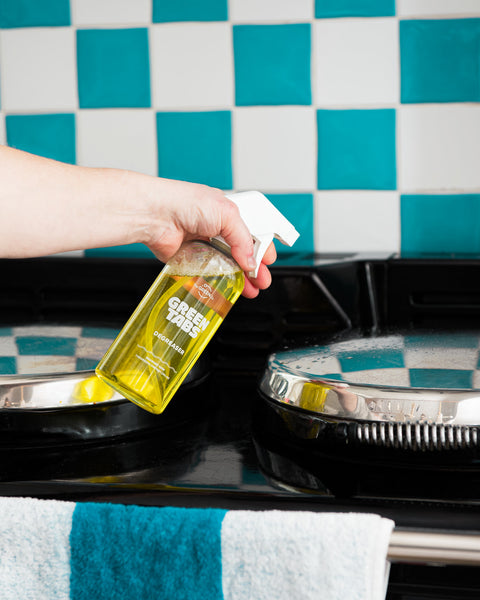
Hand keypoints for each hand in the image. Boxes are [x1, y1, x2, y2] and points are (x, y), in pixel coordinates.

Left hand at [142, 178, 276, 298]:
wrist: (156, 215)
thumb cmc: (185, 202)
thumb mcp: (226, 214)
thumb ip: (242, 238)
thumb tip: (250, 260)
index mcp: (226, 214)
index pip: (250, 233)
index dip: (261, 248)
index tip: (269, 262)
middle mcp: (214, 229)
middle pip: (240, 253)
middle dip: (254, 268)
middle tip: (262, 281)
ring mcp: (201, 244)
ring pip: (225, 265)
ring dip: (238, 278)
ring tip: (249, 289)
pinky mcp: (188, 258)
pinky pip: (206, 273)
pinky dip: (216, 282)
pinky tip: (225, 288)